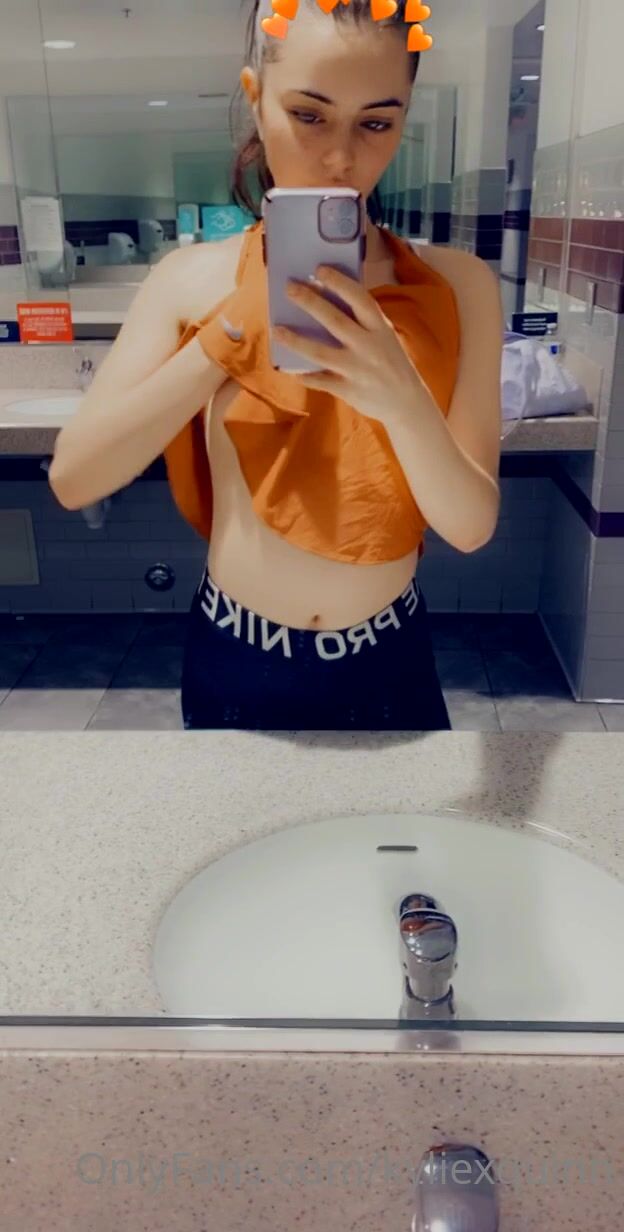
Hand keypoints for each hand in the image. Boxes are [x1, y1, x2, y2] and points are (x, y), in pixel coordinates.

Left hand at [272, 265, 423, 422]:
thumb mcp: (385, 336)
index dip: (339, 282)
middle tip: (289, 288)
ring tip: (277, 329)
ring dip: (295, 340)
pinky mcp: (348, 389)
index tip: (320, 269)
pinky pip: (319, 380)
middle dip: (309, 302)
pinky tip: (287, 368)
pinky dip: (303, 375)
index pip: (359, 299)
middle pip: (334, 320)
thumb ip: (363, 321)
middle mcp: (368, 346)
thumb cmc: (392, 363)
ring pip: (319, 352)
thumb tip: (327, 299)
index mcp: (379, 328)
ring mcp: (357, 369)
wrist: (407, 402)